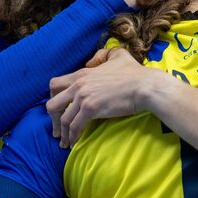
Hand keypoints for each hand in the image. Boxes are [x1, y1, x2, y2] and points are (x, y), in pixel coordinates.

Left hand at [47, 50, 162, 145]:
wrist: (145, 86)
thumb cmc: (135, 73)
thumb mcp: (117, 55)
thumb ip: (102, 55)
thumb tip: (91, 61)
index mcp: (82, 74)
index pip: (55, 85)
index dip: (54, 99)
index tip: (57, 110)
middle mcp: (78, 85)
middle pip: (52, 103)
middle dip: (52, 118)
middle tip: (57, 129)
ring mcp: (84, 97)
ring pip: (63, 118)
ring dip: (62, 132)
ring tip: (64, 142)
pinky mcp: (91, 109)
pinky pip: (75, 126)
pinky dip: (72, 136)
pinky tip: (73, 143)